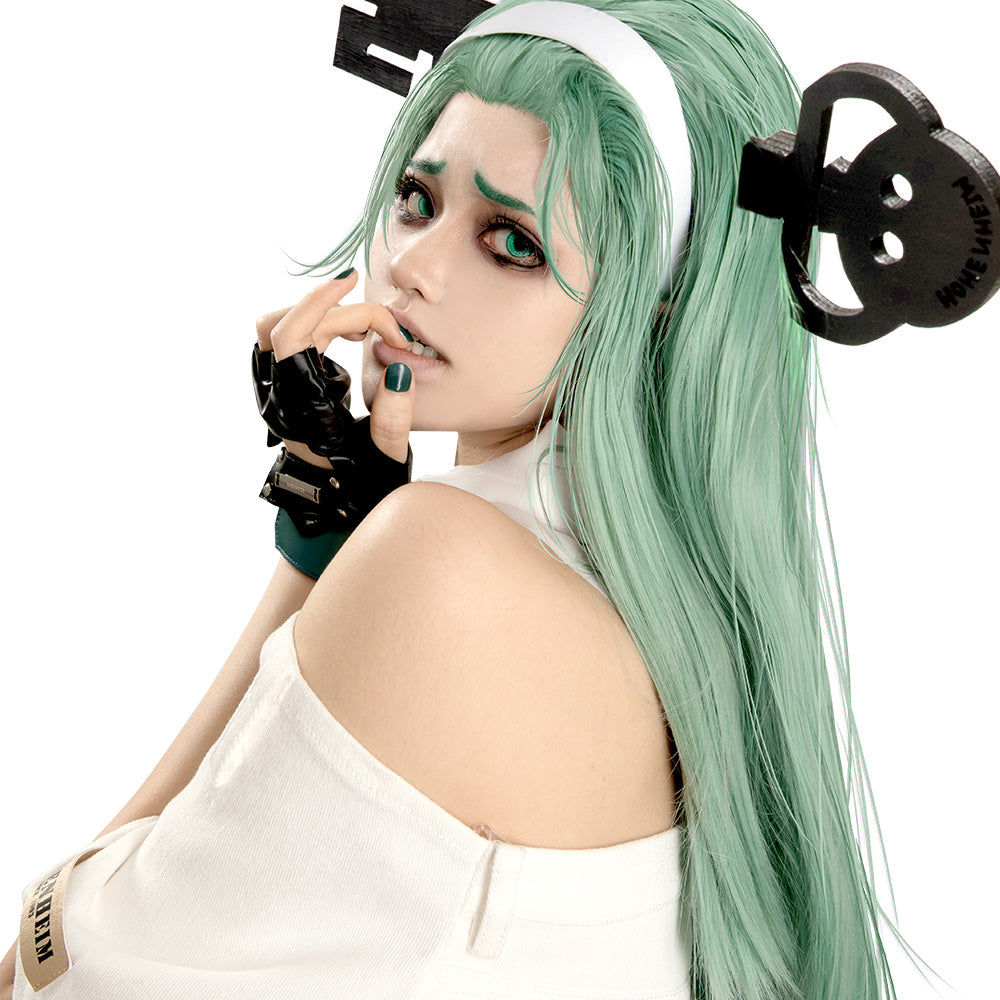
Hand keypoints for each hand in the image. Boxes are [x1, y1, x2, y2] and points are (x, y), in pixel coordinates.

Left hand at [255, 271, 413, 464]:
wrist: (335, 501)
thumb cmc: (361, 482)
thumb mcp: (385, 458)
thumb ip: (393, 418)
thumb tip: (400, 370)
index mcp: (297, 408)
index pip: (291, 334)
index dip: (317, 301)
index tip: (350, 281)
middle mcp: (278, 393)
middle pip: (291, 321)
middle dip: (341, 312)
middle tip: (386, 328)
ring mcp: (278, 385)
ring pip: (285, 324)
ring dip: (326, 315)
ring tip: (367, 329)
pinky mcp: (287, 381)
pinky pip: (293, 335)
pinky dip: (322, 324)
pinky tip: (355, 336)